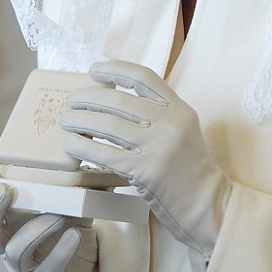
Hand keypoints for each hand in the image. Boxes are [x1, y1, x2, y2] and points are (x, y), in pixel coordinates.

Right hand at [0, 153, 97, 271]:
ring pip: (15, 250)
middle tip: (6, 189)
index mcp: (13, 221)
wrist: (90, 271)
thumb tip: (94, 151)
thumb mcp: (76, 205)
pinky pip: (44, 271)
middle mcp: (11, 244)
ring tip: (60, 215)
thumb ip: (78, 183)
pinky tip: (74, 236)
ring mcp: (23, 266)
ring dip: (36, 229)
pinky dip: (59, 253)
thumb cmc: (75, 232)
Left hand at [59, 60, 230, 258]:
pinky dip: (81, 146)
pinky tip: (71, 144)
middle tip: (72, 100)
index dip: (116, 69)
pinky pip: (104, 154)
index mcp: (180, 109)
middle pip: (119, 100)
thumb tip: (115, 100)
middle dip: (88, 97)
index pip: (144, 77)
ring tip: (66, 120)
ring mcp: (158, 147)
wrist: (205, 202)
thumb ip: (158, 113)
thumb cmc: (188, 167)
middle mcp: (170, 123)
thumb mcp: (182, 129)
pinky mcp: (145, 171)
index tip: (95, 70)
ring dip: (79, 119)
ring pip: (107, 124)